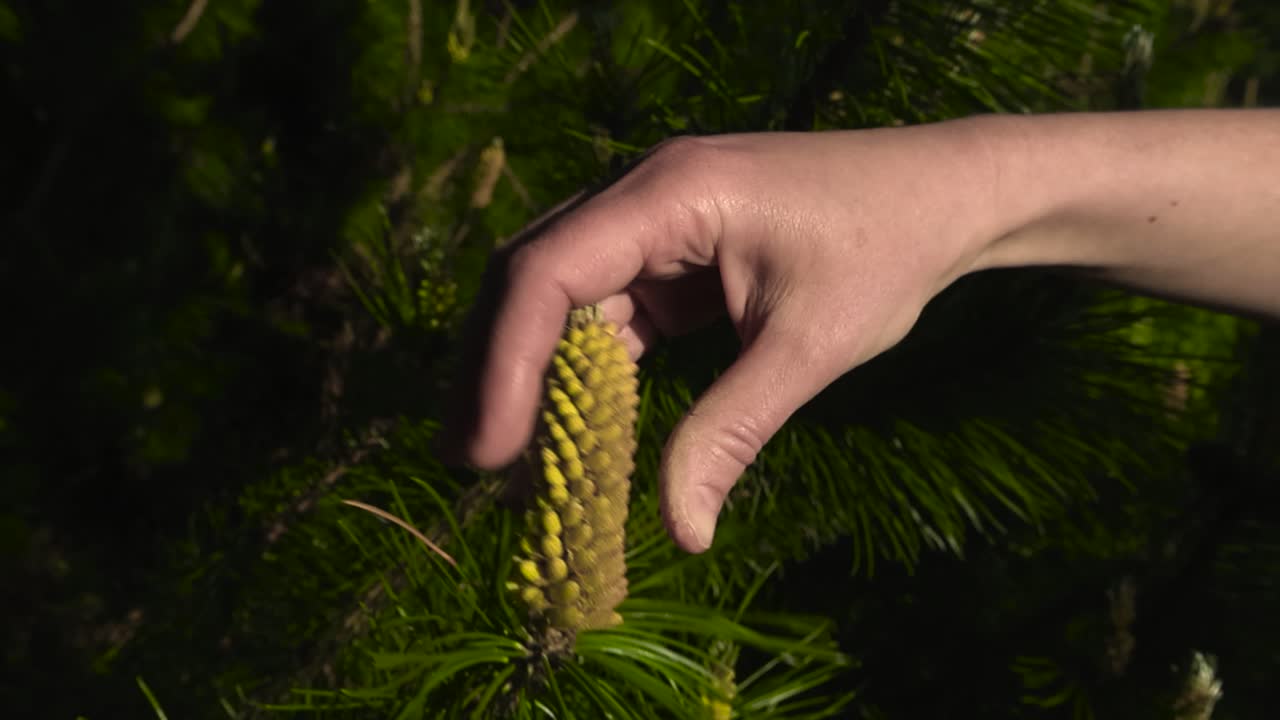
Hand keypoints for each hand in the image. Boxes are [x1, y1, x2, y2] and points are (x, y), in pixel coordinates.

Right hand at [448, 118, 1006, 552]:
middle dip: (494, 370)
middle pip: (531, 278)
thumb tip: (681, 533)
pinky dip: (584, 372)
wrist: (945, 196)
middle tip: (471, 464)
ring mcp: (654, 221)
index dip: (502, 361)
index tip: (489, 451)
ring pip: (559, 299)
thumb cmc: (887, 251)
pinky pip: (606, 311)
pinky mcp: (671, 251)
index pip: (547, 270)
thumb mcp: (808, 347)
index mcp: (671, 193)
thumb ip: (732, 432)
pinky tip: (572, 429)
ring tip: (511, 462)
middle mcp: (643, 195)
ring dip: (532, 376)